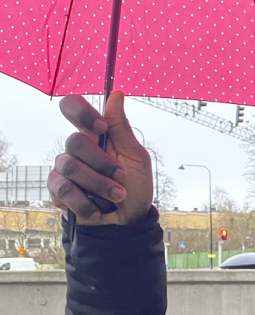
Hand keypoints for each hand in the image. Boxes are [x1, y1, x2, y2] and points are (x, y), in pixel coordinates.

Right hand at [48, 92, 152, 224]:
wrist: (130, 220)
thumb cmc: (135, 186)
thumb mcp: (136, 157)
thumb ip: (122, 128)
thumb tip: (117, 94)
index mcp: (94, 135)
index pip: (72, 108)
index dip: (81, 111)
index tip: (101, 127)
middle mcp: (75, 149)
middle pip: (75, 141)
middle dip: (103, 163)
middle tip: (122, 178)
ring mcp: (63, 169)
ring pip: (70, 166)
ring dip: (99, 184)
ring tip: (117, 196)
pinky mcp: (57, 191)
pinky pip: (63, 189)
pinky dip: (85, 201)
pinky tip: (97, 208)